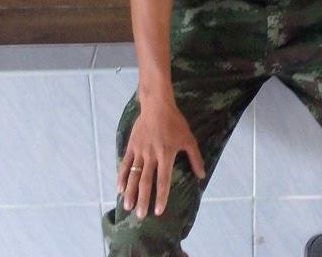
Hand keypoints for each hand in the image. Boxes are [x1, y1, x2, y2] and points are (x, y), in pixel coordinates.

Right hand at [116, 93, 205, 219]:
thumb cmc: (175, 122)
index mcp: (166, 155)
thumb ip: (195, 158)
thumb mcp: (188, 139)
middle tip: (140, 216)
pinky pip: (125, 163)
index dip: (161, 196)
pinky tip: (119, 189)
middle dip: (143, 200)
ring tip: (128, 206)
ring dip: (131, 192)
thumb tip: (202, 176)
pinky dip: (122, 176)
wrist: (157, 106)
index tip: (158, 211)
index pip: (163, 180)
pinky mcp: (131, 146)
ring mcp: (140, 151)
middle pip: (146, 181)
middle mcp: (151, 155)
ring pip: (134, 175)